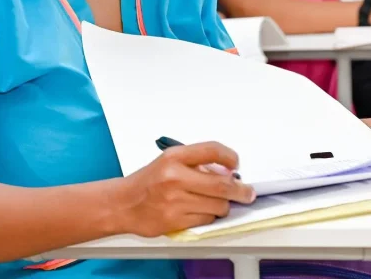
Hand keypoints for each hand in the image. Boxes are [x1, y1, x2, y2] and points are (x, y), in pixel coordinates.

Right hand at [120, 142, 254, 237]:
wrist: (123, 204)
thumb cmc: (149, 182)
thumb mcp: (169, 162)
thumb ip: (196, 163)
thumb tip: (228, 171)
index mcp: (174, 157)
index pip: (211, 150)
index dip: (230, 156)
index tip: (236, 164)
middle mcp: (174, 176)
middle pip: (222, 184)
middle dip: (240, 190)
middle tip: (247, 192)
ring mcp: (175, 200)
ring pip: (218, 205)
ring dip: (223, 205)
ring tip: (216, 202)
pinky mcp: (175, 220)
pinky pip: (206, 219)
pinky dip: (209, 216)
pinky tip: (200, 210)